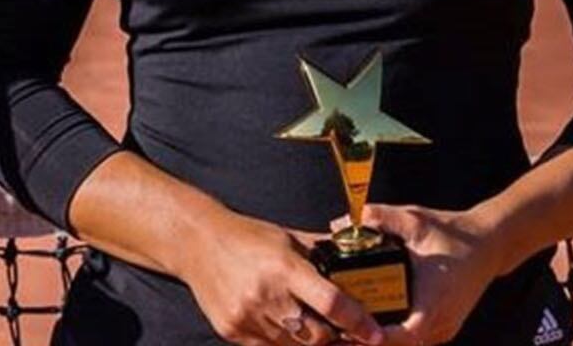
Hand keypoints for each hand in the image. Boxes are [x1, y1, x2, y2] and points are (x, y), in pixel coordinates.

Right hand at [170, 207, 385, 345]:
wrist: (197, 244)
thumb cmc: (248, 237)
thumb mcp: (288, 238)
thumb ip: (323, 253)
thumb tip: (362, 257)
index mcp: (284, 267)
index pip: (331, 303)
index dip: (358, 323)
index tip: (375, 334)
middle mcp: (266, 295)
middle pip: (316, 336)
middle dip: (335, 337)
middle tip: (345, 332)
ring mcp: (247, 317)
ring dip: (309, 341)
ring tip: (313, 326)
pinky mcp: (233, 332)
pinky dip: (284, 342)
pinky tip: (284, 325)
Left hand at [356, 205, 503, 345]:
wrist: (489, 245)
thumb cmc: (453, 234)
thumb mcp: (415, 221)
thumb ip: (380, 219)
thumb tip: (344, 221)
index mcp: (434, 300)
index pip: (405, 334)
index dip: (378, 336)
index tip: (353, 328)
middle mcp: (442, 321)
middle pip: (400, 345)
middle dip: (370, 337)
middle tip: (342, 324)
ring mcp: (445, 328)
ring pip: (408, 345)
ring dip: (382, 338)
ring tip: (352, 322)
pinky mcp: (445, 328)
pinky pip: (416, 339)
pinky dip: (396, 334)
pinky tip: (375, 319)